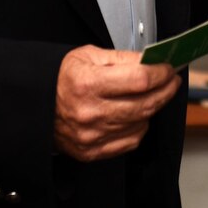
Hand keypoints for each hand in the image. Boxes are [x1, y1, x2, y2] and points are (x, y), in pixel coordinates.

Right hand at [54, 46, 178, 161]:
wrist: (36, 104)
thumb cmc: (61, 78)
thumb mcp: (88, 56)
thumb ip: (123, 58)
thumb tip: (153, 61)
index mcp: (88, 84)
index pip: (140, 80)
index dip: (161, 73)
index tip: (169, 68)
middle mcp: (90, 112)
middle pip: (145, 104)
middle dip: (166, 90)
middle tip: (171, 81)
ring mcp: (92, 135)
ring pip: (141, 123)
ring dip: (154, 108)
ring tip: (153, 95)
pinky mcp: (92, 151)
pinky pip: (130, 141)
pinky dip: (139, 127)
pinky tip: (137, 115)